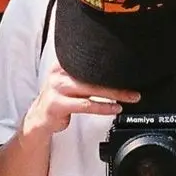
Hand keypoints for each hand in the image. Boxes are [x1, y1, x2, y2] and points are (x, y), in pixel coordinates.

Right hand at [23, 63, 140, 138]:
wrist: (40, 117)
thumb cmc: (59, 98)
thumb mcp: (70, 80)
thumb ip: (85, 73)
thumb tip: (114, 71)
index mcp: (64, 62)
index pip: (90, 58)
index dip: (110, 62)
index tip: (128, 67)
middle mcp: (59, 72)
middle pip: (93, 75)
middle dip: (117, 83)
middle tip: (134, 89)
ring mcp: (57, 88)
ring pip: (91, 89)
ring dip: (114, 95)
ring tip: (129, 98)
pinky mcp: (57, 104)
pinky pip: (85, 105)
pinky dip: (103, 107)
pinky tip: (114, 108)